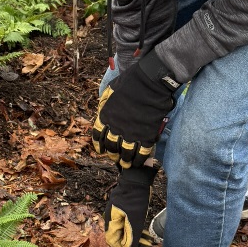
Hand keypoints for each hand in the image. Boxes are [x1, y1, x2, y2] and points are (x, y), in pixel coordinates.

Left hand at [92, 50, 179, 167]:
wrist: (149, 82)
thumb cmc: (130, 82)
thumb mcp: (110, 90)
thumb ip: (105, 103)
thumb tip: (102, 110)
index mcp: (105, 117)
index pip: (98, 136)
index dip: (99, 145)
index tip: (101, 149)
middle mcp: (116, 128)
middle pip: (112, 147)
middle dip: (112, 154)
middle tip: (115, 157)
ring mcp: (132, 133)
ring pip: (126, 153)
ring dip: (125, 160)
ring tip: (126, 164)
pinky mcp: (147, 136)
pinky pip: (142, 153)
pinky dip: (140, 159)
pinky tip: (139, 162)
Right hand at [104, 165, 156, 246]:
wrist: (138, 178)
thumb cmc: (135, 198)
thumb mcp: (135, 219)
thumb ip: (131, 236)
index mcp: (111, 221)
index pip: (114, 242)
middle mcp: (113, 219)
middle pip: (120, 238)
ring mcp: (120, 215)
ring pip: (128, 232)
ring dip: (138, 240)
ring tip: (151, 244)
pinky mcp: (128, 212)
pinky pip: (132, 226)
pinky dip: (140, 232)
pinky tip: (150, 236)